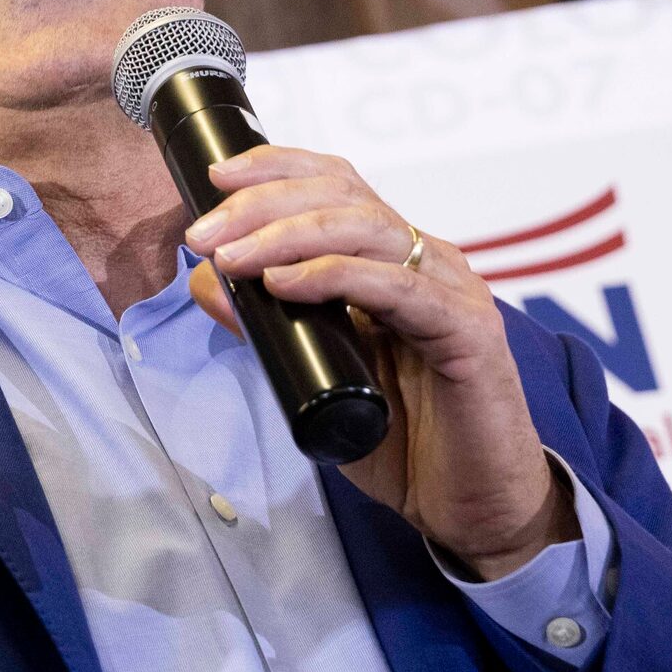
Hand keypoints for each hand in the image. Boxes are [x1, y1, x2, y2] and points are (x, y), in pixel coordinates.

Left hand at [180, 146, 570, 579]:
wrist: (466, 504)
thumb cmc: (400, 438)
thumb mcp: (313, 372)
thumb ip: (266, 326)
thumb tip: (206, 280)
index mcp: (392, 259)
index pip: (336, 185)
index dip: (277, 167)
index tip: (214, 176)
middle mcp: (426, 261)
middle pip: (343, 196)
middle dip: (262, 203)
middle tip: (203, 233)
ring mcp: (451, 290)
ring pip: (365, 228)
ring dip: (286, 235)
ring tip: (231, 257)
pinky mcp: (467, 330)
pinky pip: (397, 287)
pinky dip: (335, 275)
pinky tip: (285, 283)